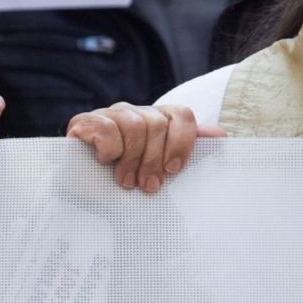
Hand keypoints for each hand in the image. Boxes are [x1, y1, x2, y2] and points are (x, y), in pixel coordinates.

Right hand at [66, 103, 223, 193]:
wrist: (82, 191)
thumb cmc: (126, 179)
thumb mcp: (159, 166)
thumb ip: (186, 148)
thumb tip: (220, 135)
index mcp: (155, 119)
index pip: (180, 114)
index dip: (182, 142)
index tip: (174, 170)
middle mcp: (133, 112)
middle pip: (156, 123)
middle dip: (153, 160)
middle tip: (148, 186)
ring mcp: (108, 115)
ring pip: (134, 125)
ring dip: (131, 159)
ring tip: (125, 181)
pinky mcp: (84, 122)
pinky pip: (107, 129)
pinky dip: (109, 149)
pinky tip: (104, 161)